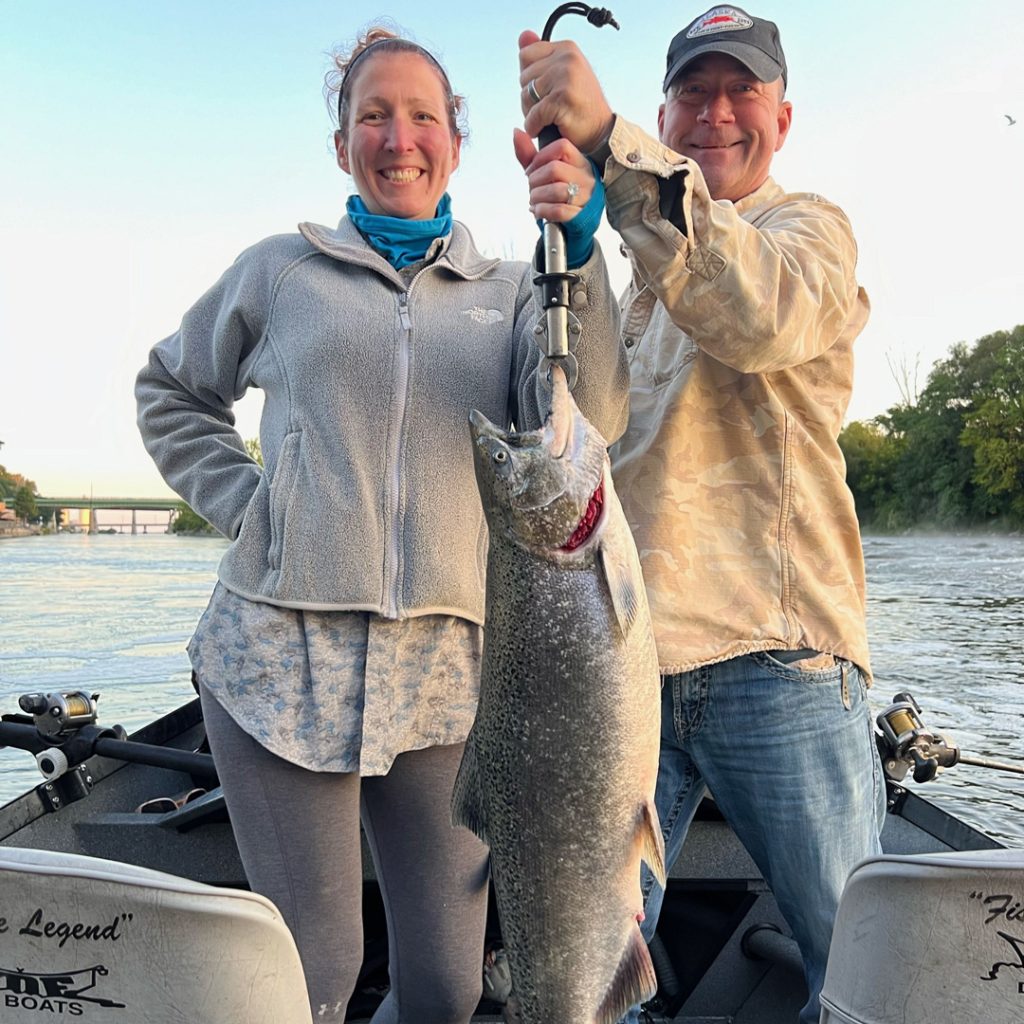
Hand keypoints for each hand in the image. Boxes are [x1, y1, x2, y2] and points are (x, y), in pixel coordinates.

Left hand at [513, 128, 593, 223]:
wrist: (572, 226)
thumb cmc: (558, 197)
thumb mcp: (544, 173)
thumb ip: (530, 155)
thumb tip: (517, 133)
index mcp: (580, 162)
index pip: (562, 147)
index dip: (540, 157)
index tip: (530, 170)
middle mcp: (586, 177)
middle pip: (554, 169)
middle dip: (534, 180)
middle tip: (531, 189)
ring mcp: (585, 197)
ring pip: (556, 190)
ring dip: (537, 197)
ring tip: (534, 201)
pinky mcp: (580, 216)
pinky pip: (558, 210)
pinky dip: (542, 210)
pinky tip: (538, 211)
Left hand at [518, 29, 613, 154]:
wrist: (600, 132)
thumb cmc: (579, 107)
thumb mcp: (561, 75)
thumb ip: (540, 56)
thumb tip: (523, 34)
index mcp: (566, 48)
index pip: (525, 56)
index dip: (530, 78)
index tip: (547, 90)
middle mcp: (567, 58)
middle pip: (524, 77)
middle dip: (530, 97)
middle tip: (550, 107)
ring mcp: (566, 77)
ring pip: (526, 96)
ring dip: (532, 113)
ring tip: (550, 117)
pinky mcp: (563, 98)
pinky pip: (533, 115)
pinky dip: (535, 126)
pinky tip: (546, 128)